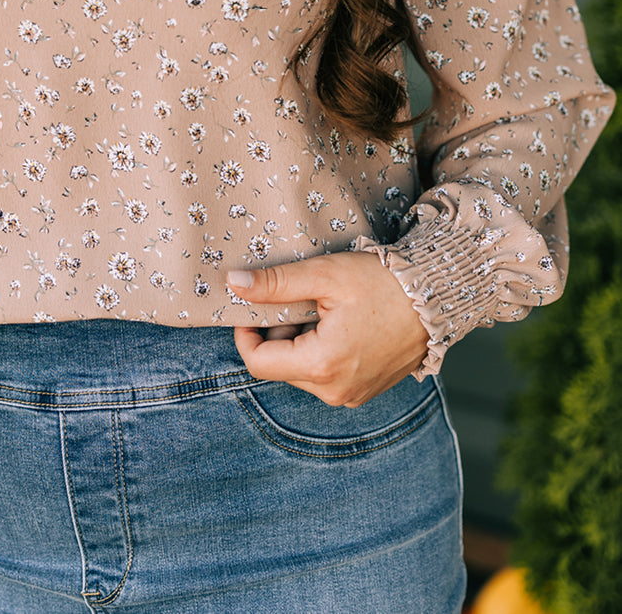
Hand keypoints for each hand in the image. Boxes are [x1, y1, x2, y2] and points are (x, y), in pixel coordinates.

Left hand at [227, 251, 429, 407]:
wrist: (438, 296)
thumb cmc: (382, 283)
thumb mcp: (324, 276)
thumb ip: (275, 283)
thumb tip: (234, 284)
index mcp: (322, 366)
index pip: (258, 363)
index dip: (246, 333)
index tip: (253, 305)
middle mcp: (336, 392)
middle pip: (279, 366)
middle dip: (278, 332)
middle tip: (300, 299)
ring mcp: (352, 395)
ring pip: (301, 370)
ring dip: (299, 341)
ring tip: (324, 309)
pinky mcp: (364, 390)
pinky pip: (325, 375)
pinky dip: (320, 351)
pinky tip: (340, 323)